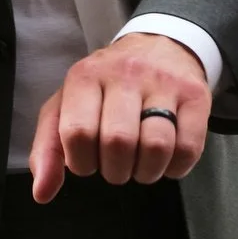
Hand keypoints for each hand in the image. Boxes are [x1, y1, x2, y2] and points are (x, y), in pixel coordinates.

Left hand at [28, 34, 210, 202]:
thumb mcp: (67, 106)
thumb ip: (47, 149)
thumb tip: (42, 192)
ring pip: (156, 147)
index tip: (88, 161)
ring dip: (147, 172)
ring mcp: (164, 83)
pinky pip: (189, 147)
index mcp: (86, 77)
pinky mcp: (196, 96)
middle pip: (119, 142)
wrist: (160, 46)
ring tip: (141, 164)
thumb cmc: (106, 87)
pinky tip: (166, 159)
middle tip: (117, 166)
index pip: (78, 132)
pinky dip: (176, 167)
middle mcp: (126, 74)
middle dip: (115, 171)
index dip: (81, 162)